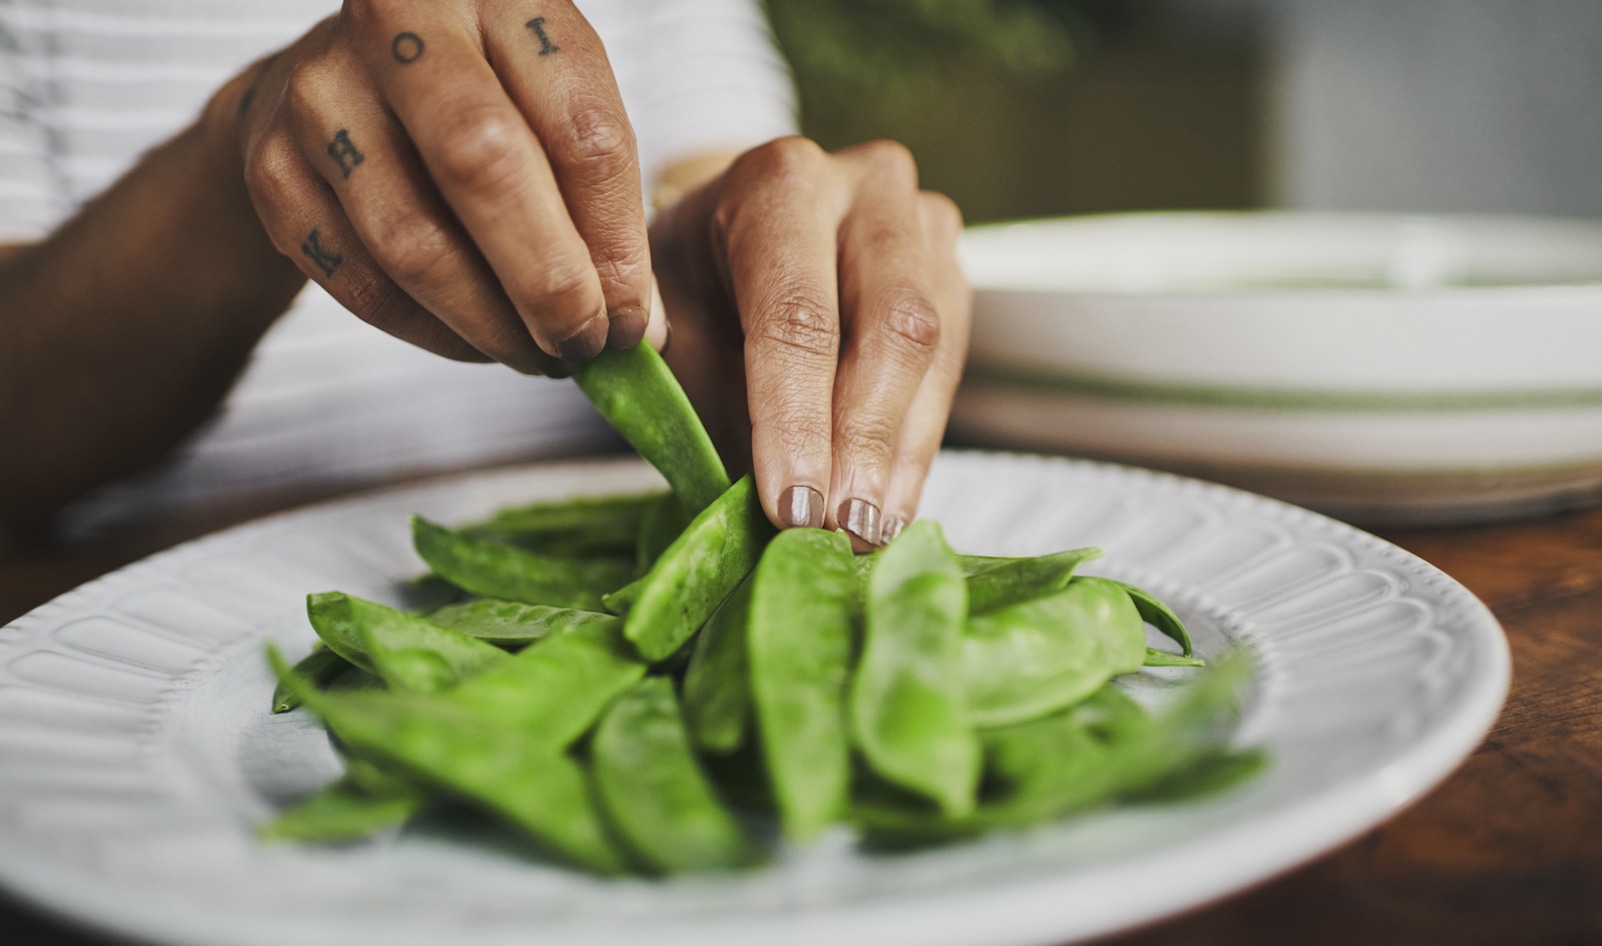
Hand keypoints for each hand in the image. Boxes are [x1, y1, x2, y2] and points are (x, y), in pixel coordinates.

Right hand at [236, 1, 650, 374]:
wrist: (338, 82)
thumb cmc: (480, 97)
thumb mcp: (553, 106)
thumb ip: (601, 202)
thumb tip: (641, 330)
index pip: (579, 129)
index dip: (615, 243)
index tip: (633, 319)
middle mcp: (400, 23)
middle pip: (483, 168)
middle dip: (548, 284)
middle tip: (582, 347)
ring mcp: (321, 92)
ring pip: (414, 243)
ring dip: (489, 324)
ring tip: (535, 355)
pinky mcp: (272, 167)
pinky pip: (363, 284)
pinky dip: (432, 332)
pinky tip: (474, 338)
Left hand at [650, 137, 970, 549]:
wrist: (732, 231)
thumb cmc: (692, 285)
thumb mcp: (669, 331)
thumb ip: (703, 404)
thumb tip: (751, 512)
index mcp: (777, 185)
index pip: (796, 314)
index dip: (796, 421)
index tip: (789, 510)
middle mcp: (865, 187)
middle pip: (891, 324)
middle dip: (863, 443)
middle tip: (839, 530)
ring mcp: (922, 222)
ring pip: (933, 349)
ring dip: (899, 454)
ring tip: (865, 533)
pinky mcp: (952, 267)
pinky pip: (952, 365)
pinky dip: (916, 443)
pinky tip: (888, 502)